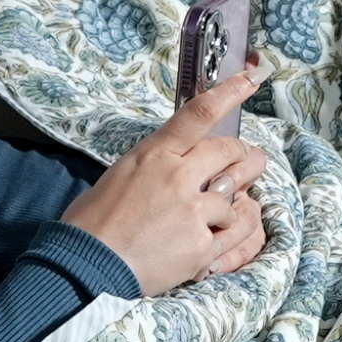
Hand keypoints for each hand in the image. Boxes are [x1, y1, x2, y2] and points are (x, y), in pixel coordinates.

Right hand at [62, 65, 270, 294]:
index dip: (232, 92)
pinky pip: (228, 236)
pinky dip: (218, 240)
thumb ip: (153, 167)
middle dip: (243, 157)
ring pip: (234, 197)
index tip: (254, 76)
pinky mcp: (201, 246)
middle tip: (247, 162)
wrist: (86, 266)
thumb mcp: (119, 177)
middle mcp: (179, 176)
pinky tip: (198, 250)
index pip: (200, 114)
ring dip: (230, 206)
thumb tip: (173, 168)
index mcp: (155, 154)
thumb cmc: (91, 223)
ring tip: (214, 218)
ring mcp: (193, 211)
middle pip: (230, 152)